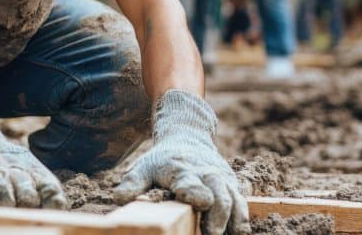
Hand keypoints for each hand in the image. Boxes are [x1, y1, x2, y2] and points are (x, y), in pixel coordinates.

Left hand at [114, 90, 249, 234]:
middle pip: (217, 191)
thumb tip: (118, 199)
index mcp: (180, 170)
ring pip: (233, 197)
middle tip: (211, 234)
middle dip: (218, 213)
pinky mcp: (231, 184)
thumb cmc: (162, 160)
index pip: (188, 180)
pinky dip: (243, 217)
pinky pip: (241, 200)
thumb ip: (132, 184)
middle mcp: (204, 172)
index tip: (200, 201)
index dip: (194, 191)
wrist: (187, 136)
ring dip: (233, 218)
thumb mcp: (143, 167)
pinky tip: (239, 232)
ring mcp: (220, 178)